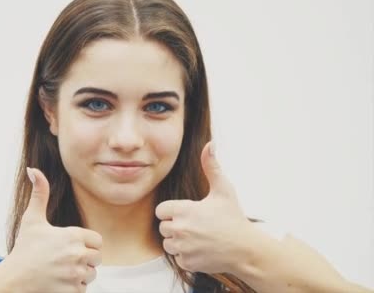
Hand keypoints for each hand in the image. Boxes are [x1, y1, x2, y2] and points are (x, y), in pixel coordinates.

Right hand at [4, 167, 102, 292]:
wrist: (14, 280)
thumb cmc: (24, 249)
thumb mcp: (32, 219)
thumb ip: (39, 193)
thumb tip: (33, 169)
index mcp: (73, 236)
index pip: (97, 241)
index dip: (86, 243)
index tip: (71, 245)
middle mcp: (78, 255)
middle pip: (97, 258)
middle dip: (85, 259)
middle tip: (65, 259)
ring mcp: (76, 274)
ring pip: (91, 274)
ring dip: (80, 274)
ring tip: (61, 270)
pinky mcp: (73, 291)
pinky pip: (84, 289)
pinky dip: (74, 287)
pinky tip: (59, 282)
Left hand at [155, 141, 252, 273]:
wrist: (247, 249)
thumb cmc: (234, 218)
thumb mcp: (223, 190)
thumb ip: (211, 166)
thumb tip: (210, 144)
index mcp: (184, 211)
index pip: (160, 210)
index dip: (172, 211)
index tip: (186, 212)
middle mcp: (180, 230)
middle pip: (163, 227)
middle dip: (175, 226)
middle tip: (195, 225)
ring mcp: (183, 248)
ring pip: (168, 243)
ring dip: (179, 241)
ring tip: (198, 237)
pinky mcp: (187, 263)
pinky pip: (178, 257)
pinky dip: (186, 255)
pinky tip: (201, 249)